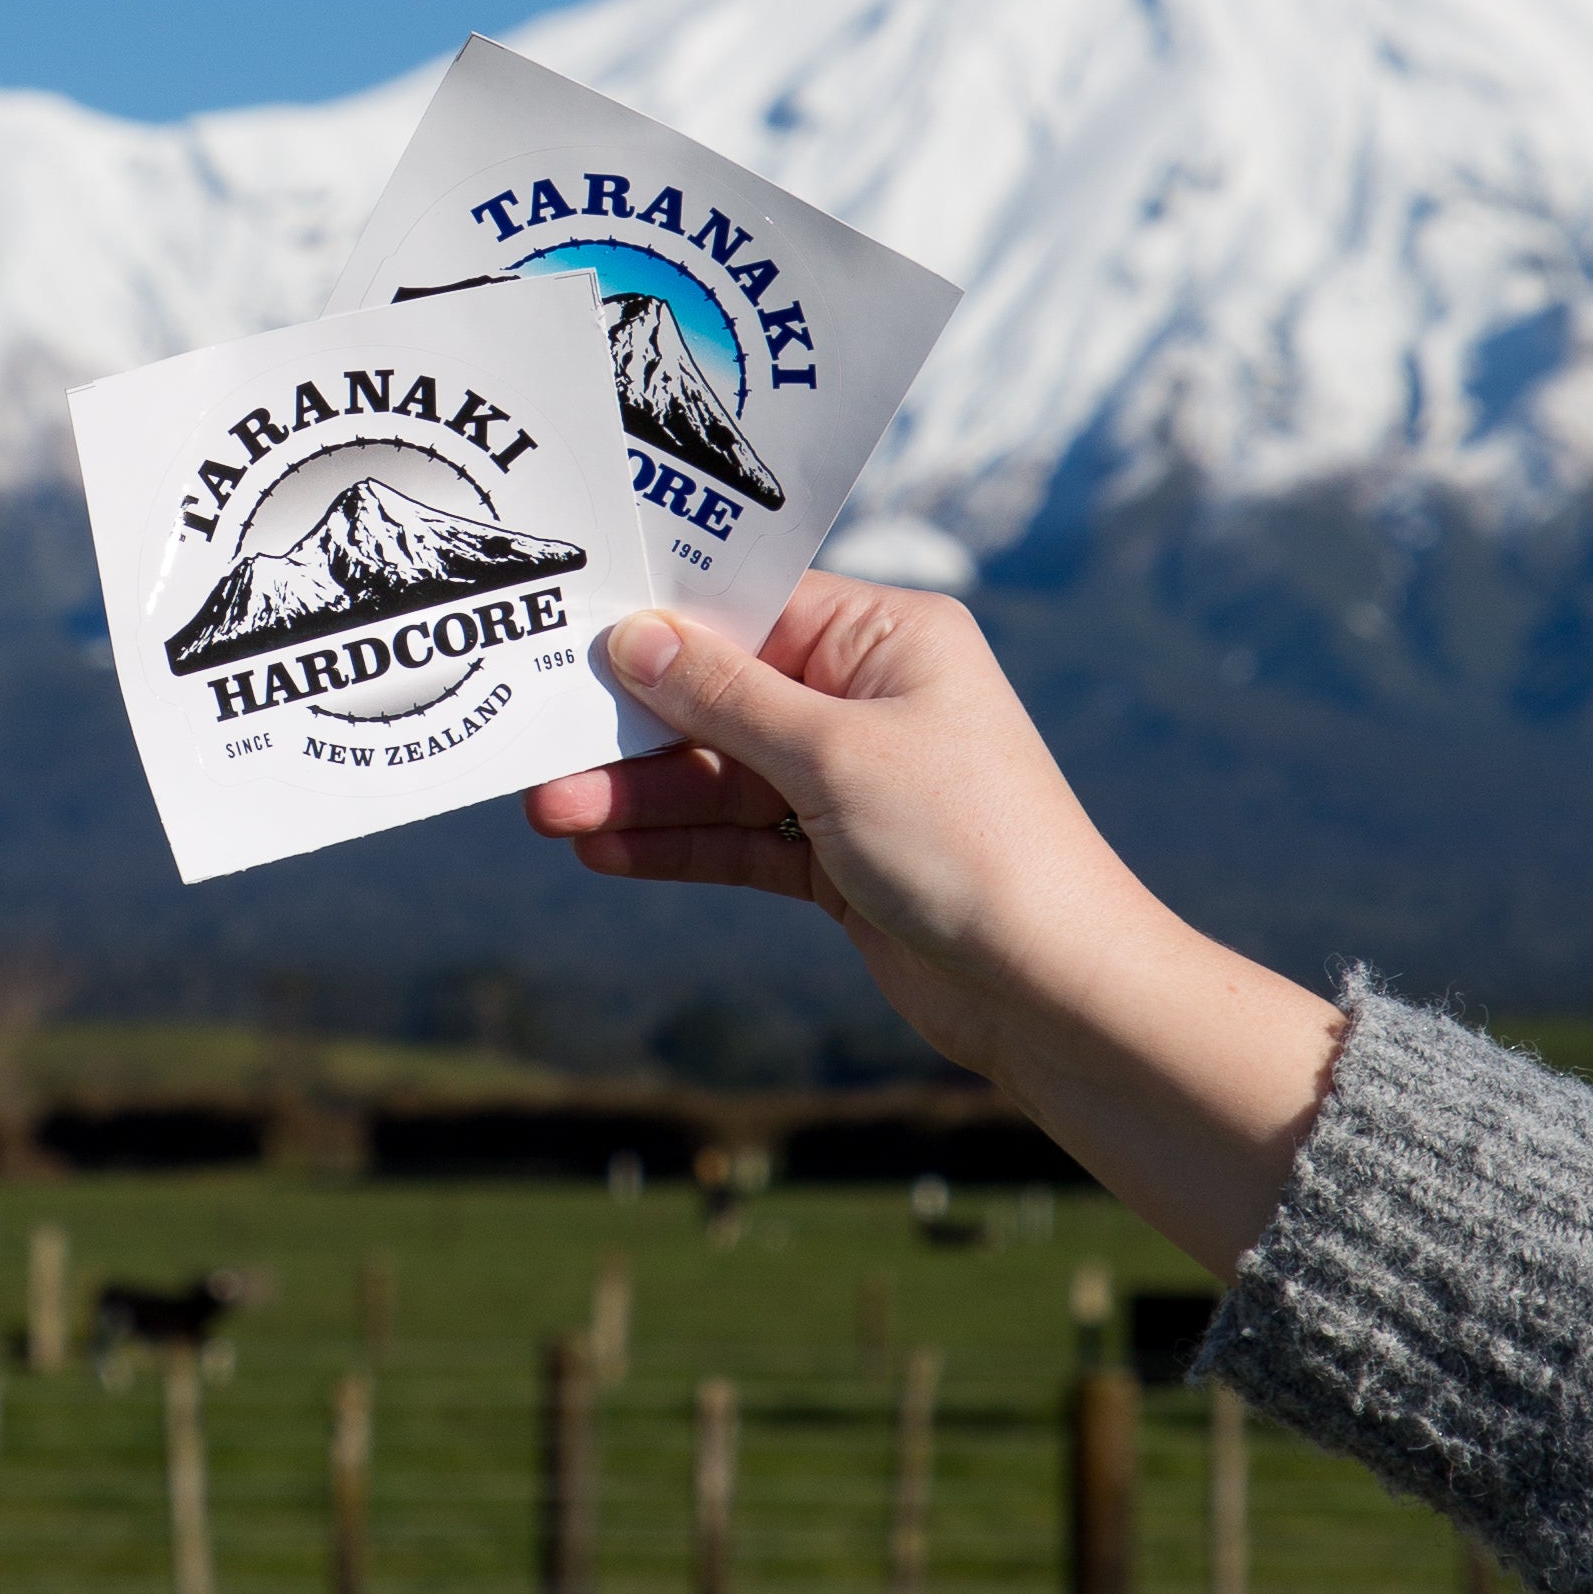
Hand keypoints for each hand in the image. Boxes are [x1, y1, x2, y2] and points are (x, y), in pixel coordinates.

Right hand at [523, 576, 1347, 1278]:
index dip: (664, 619)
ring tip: (549, 811)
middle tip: (538, 741)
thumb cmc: (970, 844)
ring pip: (722, 773)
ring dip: (640, 793)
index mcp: (891, 638)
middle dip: (635, 723)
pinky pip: (741, 837)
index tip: (571, 623)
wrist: (1055, 990)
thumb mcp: (833, 754)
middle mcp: (871, 698)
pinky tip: (605, 850)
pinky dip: (678, 844)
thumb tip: (636, 636)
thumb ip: (725, 699)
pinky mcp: (840, 859)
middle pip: (724, 693)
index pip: (755, 603)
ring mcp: (853, 780)